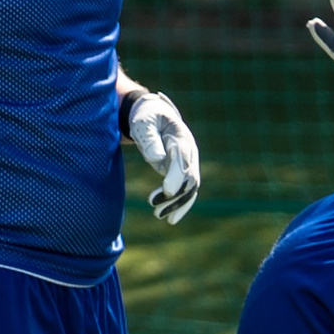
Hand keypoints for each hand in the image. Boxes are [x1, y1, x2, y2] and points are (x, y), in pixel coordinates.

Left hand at [124, 91, 201, 224]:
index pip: (182, 159)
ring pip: (190, 187)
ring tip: (159, 216)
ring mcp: (188, 162)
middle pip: (189, 176)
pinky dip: (180, 205)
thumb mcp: (144, 123)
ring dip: (177, 204)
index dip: (176, 176)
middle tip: (154, 206)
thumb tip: (158, 159)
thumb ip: (150, 140)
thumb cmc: (145, 117)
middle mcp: (189, 150)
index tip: (167, 191)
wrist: (152, 114)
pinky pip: (186, 190)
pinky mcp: (182, 171)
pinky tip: (170, 218)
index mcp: (180, 136)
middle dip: (175, 194)